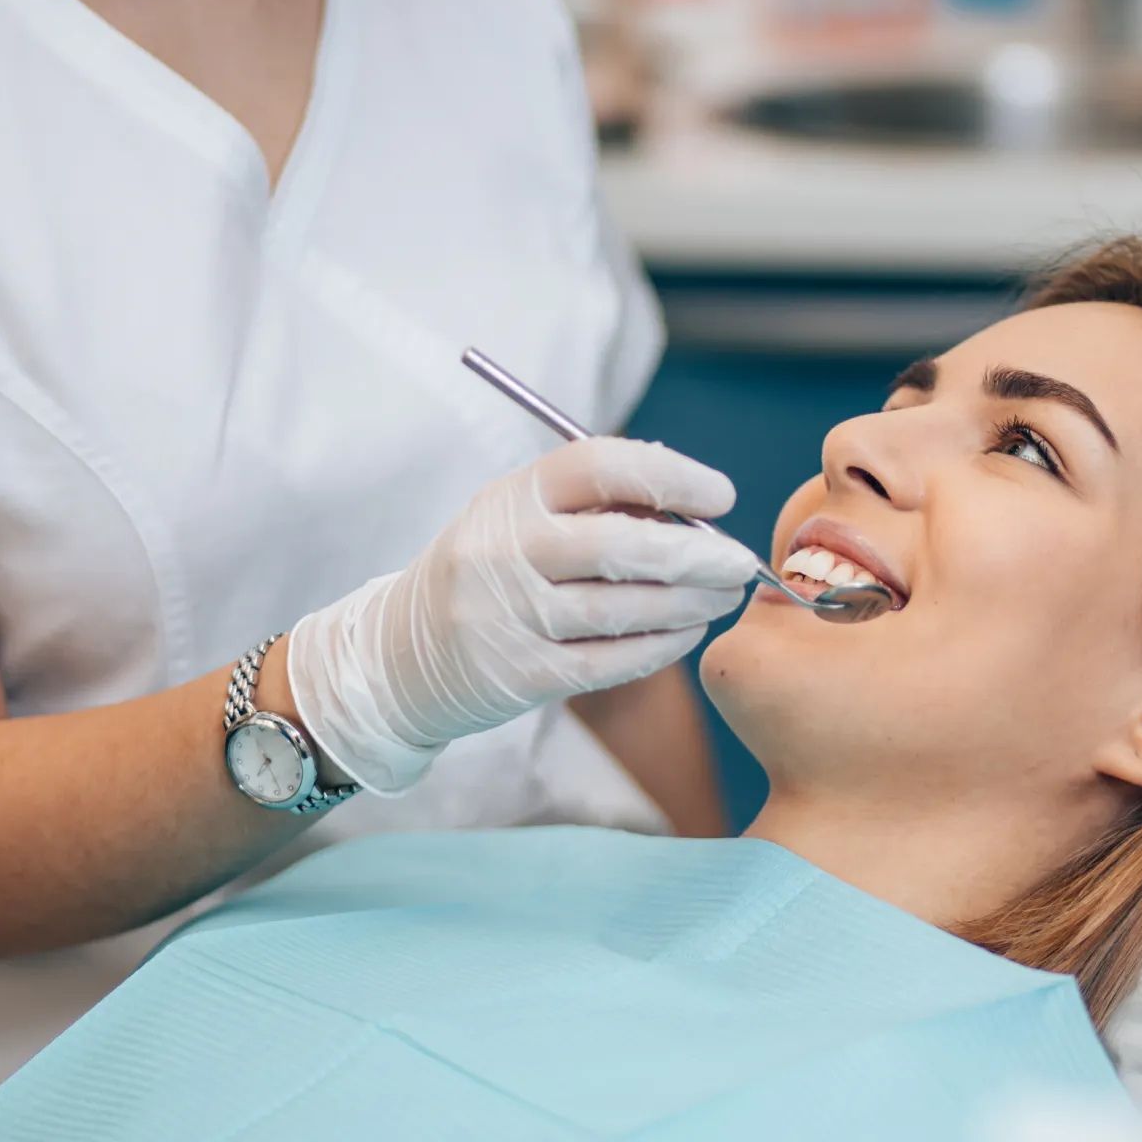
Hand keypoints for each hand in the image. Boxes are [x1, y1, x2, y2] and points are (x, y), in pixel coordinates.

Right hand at [287, 440, 758, 793]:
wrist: (400, 656)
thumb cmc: (490, 571)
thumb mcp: (521, 518)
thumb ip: (596, 505)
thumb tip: (697, 505)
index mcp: (511, 495)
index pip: (597, 466)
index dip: (670, 476)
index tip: (722, 496)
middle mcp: (503, 551)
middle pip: (620, 546)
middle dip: (697, 555)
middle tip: (741, 562)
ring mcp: (508, 617)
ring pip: (622, 610)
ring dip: (689, 604)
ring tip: (723, 597)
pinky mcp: (519, 675)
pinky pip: (610, 661)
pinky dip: (660, 647)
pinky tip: (688, 633)